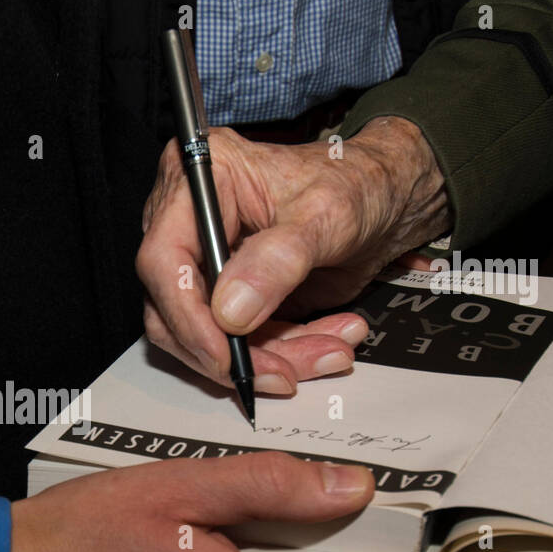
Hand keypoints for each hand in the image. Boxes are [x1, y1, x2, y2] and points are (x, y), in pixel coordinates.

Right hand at [135, 117, 449, 389]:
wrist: (388, 199)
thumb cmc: (359, 183)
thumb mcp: (327, 214)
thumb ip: (280, 259)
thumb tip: (231, 310)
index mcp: (202, 179)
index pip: (164, 259)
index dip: (188, 315)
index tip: (225, 352)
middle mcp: (193, 221)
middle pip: (175, 308)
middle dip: (231, 351)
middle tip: (282, 372)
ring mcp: (209, 262)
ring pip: (207, 335)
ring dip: (266, 358)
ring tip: (326, 353)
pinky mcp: (230, 295)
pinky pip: (237, 342)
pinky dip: (281, 354)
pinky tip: (324, 345)